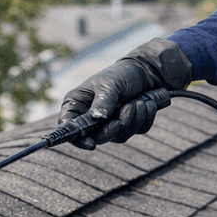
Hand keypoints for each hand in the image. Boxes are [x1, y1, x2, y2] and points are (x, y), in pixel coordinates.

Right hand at [57, 38, 192, 149]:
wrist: (146, 72)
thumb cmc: (121, 74)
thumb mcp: (110, 84)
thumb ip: (103, 102)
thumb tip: (98, 118)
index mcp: (78, 104)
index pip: (69, 127)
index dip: (77, 139)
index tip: (91, 144)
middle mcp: (91, 117)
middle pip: (97, 137)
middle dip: (114, 128)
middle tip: (126, 112)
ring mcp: (110, 124)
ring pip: (119, 136)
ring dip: (133, 119)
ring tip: (139, 101)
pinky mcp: (128, 126)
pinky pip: (136, 131)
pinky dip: (144, 118)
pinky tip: (147, 104)